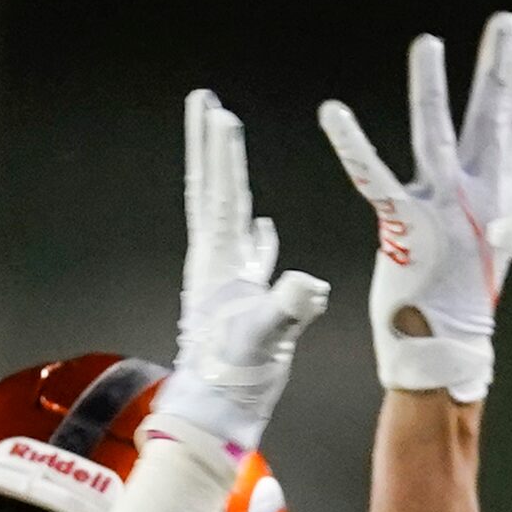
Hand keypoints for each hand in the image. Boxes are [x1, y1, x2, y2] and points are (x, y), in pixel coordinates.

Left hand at [154, 90, 331, 451]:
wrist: (218, 412)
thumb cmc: (235, 378)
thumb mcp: (264, 339)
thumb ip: (285, 308)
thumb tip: (308, 284)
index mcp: (220, 263)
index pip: (224, 195)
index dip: (224, 154)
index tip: (221, 113)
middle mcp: (216, 262)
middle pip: (212, 188)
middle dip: (209, 143)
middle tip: (203, 99)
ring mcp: (226, 279)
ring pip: (227, 212)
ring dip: (225, 174)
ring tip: (224, 142)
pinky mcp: (239, 300)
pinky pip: (248, 255)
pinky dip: (255, 235)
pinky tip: (263, 225)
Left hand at [318, 13, 511, 401]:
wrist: (444, 354)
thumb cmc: (457, 307)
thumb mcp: (485, 247)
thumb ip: (485, 210)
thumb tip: (488, 191)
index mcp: (495, 199)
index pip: (506, 128)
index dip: (510, 83)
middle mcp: (474, 198)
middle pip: (488, 120)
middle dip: (496, 69)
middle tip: (506, 22)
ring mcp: (440, 210)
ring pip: (435, 136)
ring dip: (430, 90)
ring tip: (427, 42)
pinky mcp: (403, 228)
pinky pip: (373, 177)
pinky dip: (352, 145)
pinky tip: (333, 113)